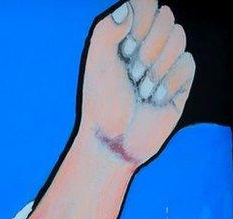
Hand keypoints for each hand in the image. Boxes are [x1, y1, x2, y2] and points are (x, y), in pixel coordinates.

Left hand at [79, 0, 195, 166]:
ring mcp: (166, 58)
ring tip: (141, 90)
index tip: (126, 47)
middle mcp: (147, 42)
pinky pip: (188, 62)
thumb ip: (108, 30)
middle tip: (132, 73)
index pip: (145, 2)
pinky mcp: (182, 78)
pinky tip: (155, 99)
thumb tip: (127, 9)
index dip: (141, 21)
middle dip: (148, 48)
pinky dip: (169, 82)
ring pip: (179, 37)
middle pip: (166, 17)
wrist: (115, 138)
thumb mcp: (98, 63)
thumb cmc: (102, 101)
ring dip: (157, 68)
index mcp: (124, 34)